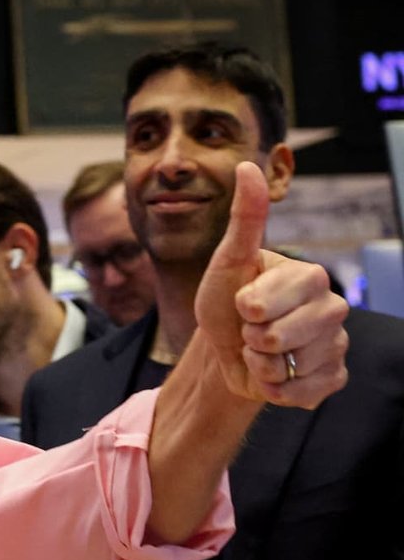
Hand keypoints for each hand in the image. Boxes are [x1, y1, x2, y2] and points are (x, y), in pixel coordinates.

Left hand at [193, 162, 348, 407]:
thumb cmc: (225, 302)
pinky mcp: (333, 377)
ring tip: (260, 352)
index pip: (273, 298)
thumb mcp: (227, 261)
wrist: (225, 351)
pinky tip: (274, 376)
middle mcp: (332, 307)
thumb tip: (248, 166)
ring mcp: (336, 344)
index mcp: (309, 275)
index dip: (246, 308)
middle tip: (249, 330)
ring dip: (263, 365)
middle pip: (283, 334)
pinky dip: (278, 390)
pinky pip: (306, 392)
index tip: (242, 304)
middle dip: (251, 338)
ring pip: (293, 365)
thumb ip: (244, 219)